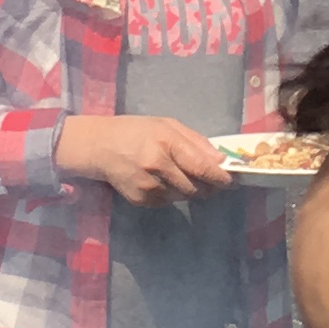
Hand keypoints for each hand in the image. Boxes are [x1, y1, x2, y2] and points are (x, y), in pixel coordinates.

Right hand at [55, 116, 231, 205]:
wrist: (99, 147)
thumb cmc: (136, 131)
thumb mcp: (167, 125)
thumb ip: (195, 142)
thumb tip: (220, 160)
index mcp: (165, 143)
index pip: (201, 167)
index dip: (219, 177)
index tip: (229, 180)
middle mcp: (157, 167)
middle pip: (195, 187)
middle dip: (209, 186)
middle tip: (213, 182)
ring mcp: (147, 186)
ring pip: (183, 196)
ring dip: (190, 189)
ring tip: (182, 176)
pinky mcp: (140, 200)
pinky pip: (167, 201)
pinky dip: (172, 194)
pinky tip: (163, 180)